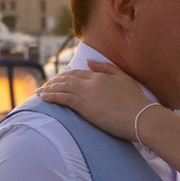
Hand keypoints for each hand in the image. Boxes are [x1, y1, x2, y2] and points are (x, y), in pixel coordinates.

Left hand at [38, 64, 154, 141]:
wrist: (140, 117)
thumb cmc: (135, 102)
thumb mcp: (124, 79)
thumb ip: (106, 69)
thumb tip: (88, 63)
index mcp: (100, 75)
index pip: (77, 73)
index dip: (65, 76)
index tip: (57, 80)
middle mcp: (91, 82)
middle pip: (67, 79)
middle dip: (53, 82)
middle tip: (44, 86)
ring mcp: (86, 93)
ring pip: (62, 87)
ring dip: (49, 88)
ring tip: (39, 92)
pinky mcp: (84, 106)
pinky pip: (63, 98)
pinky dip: (51, 96)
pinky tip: (43, 97)